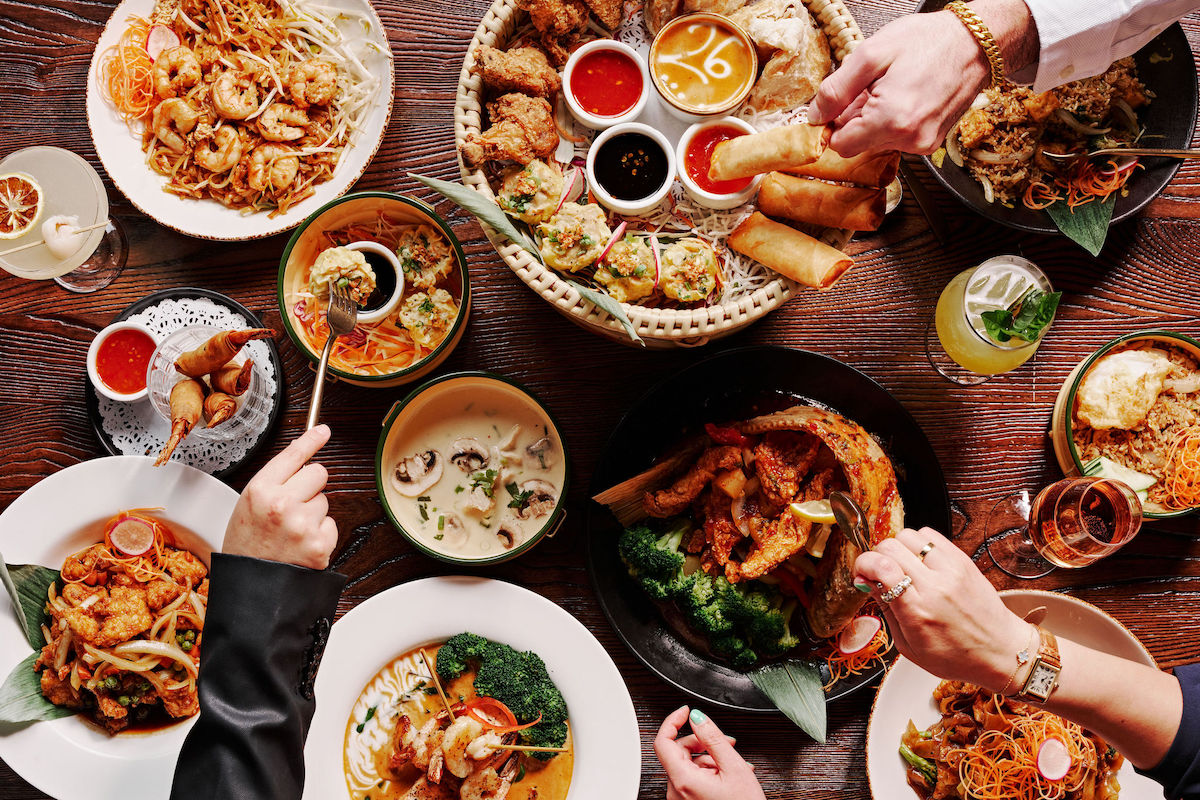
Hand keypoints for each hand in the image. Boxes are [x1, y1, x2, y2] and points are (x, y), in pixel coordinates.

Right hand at [222, 424, 338, 569]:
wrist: (250, 586)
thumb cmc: (246, 545)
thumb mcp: (248, 504)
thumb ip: (274, 480)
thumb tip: (300, 452)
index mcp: (259, 490)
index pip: (293, 455)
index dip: (311, 441)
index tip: (323, 431)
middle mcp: (281, 504)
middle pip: (319, 473)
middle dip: (311, 486)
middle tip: (293, 505)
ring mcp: (302, 524)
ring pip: (325, 500)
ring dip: (313, 513)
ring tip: (290, 532)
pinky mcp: (318, 544)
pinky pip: (331, 524)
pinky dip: (320, 534)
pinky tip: (300, 545)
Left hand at [654, 706, 764, 799]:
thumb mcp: (733, 767)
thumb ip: (712, 737)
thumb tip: (697, 717)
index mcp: (683, 780)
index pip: (663, 741)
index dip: (673, 721)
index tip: (685, 711)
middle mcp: (676, 791)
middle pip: (678, 752)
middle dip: (701, 742)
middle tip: (725, 740)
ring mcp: (681, 799)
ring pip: (687, 765)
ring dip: (708, 757)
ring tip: (733, 763)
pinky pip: (692, 779)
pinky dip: (708, 771)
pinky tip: (727, 774)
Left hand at [808, 10, 989, 155]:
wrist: (975, 42)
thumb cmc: (929, 42)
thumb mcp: (871, 55)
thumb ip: (836, 89)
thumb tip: (815, 114)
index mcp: (891, 120)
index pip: (840, 145)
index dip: (832, 125)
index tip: (834, 107)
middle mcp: (909, 139)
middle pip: (858, 144)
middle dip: (855, 119)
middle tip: (868, 88)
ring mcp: (923, 143)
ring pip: (877, 141)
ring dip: (873, 119)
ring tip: (890, 88)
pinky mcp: (931, 141)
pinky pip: (897, 138)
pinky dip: (892, 121)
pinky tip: (903, 96)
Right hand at [853, 527, 1031, 692]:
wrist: (1002, 652)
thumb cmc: (957, 657)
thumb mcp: (909, 648)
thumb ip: (885, 610)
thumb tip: (866, 581)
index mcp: (918, 612)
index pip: (881, 567)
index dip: (863, 565)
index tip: (862, 574)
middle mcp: (935, 586)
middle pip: (891, 547)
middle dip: (877, 557)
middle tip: (880, 573)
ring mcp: (952, 570)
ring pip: (909, 535)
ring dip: (898, 548)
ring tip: (902, 567)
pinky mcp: (963, 561)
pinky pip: (930, 535)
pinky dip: (918, 544)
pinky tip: (920, 562)